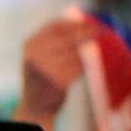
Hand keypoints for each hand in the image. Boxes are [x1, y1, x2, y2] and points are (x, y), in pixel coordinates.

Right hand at [15, 14, 99, 129]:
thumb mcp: (39, 56)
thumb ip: (54, 42)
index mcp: (30, 45)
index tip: (87, 22)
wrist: (35, 108)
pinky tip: (85, 67)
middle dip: (85, 32)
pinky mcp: (59, 81)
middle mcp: (36, 55)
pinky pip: (78, 67)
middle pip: (67, 37)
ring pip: (75, 52)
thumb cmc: (41, 80)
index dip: (73, 23)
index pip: (54, 26)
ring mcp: (47, 68)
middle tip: (99, 31)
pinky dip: (84, 65)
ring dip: (86, 51)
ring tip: (91, 51)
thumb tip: (81, 25)